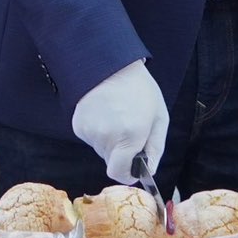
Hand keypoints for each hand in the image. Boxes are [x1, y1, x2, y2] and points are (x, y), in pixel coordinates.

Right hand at [72, 60, 169, 182]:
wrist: (109, 64)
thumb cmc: (139, 89)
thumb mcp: (159, 117)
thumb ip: (156, 148)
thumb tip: (149, 170)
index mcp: (130, 137)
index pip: (120, 173)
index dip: (127, 173)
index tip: (132, 166)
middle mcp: (107, 137)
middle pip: (111, 160)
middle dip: (120, 152)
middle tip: (127, 129)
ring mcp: (90, 131)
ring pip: (101, 149)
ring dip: (109, 140)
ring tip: (115, 116)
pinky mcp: (78, 125)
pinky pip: (90, 138)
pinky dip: (97, 131)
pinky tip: (103, 112)